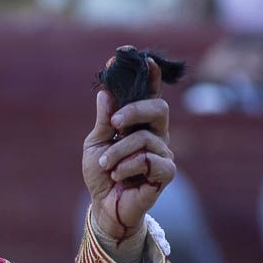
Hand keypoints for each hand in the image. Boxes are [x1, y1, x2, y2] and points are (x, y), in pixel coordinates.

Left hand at [83, 59, 174, 238]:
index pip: (148, 94)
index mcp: (138, 123)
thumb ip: (104, 120)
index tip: (136, 56)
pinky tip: (120, 177)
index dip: (146, 75)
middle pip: (158, 108)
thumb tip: (105, 92)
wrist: (104, 206)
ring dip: (118, 152)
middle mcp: (155, 134)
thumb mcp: (96, 143)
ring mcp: (163, 153)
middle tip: (115, 123)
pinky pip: (151, 161)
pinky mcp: (166, 173)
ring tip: (107, 166)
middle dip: (134, 111)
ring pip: (146, 139)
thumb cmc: (102, 174)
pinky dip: (128, 168)